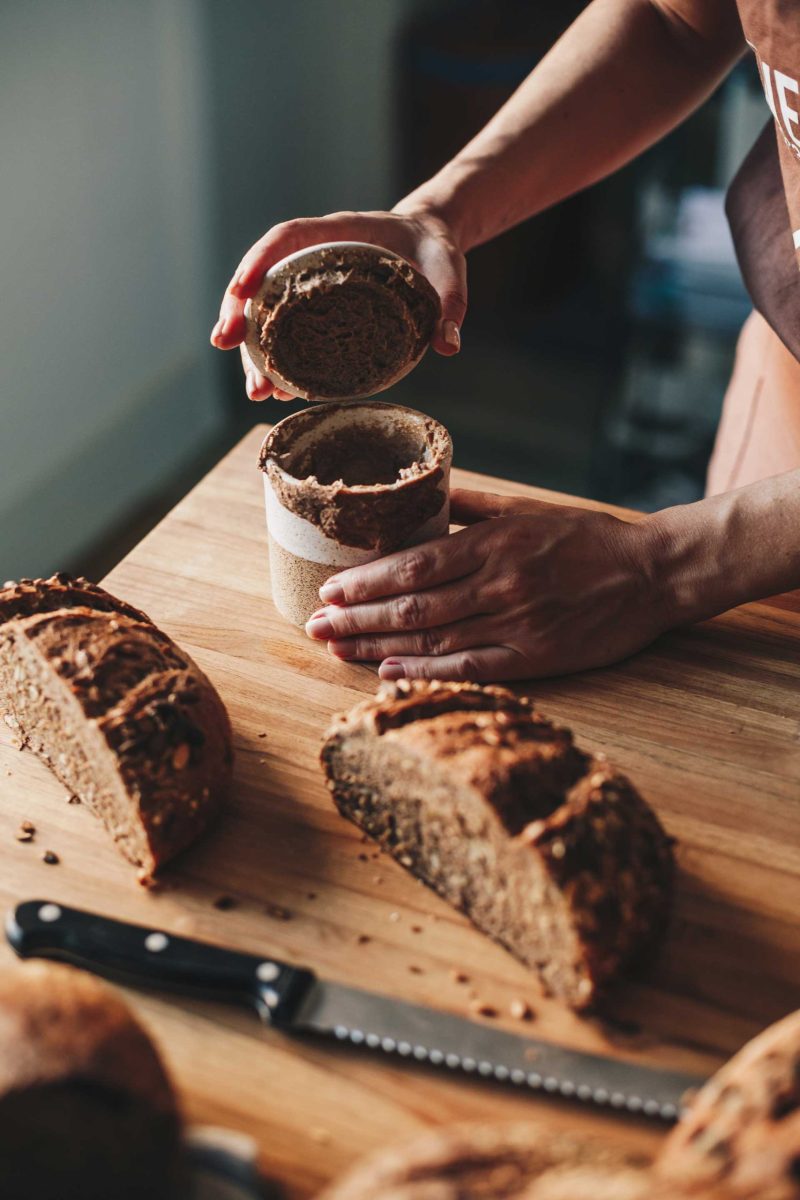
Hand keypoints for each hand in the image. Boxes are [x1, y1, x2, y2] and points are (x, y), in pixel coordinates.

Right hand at [210, 206, 465, 400]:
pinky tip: (278, 392)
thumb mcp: (449, 275)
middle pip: (263, 281)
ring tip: (257, 392)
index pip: (286, 238)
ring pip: (269, 313)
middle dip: (238, 313)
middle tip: (224, 345)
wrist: (434, 248)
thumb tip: (448, 346)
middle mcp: (316, 257)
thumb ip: (450, 306)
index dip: (258, 261)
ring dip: (254, 351)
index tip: (240, 291)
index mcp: (339, 234)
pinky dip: (280, 361)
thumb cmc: (437, 255)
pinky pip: (289, 332)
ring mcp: (312, 285)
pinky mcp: (319, 311)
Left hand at [304, 489, 669, 681]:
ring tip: (336, 650)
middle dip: (356, 617)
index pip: (413, 565)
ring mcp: (516, 622)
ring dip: (377, 646)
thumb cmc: (590, 537)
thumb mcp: (530, 509)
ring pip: (432, 638)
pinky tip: (389, 672)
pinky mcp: (535, 656)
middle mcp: (498, 583)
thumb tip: (426, 498)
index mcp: (494, 543)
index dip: (365, 581)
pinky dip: (425, 671)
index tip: (329, 589)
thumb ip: (474, 509)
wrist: (654, 573)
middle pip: (411, 605)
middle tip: (315, 626)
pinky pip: (470, 667)